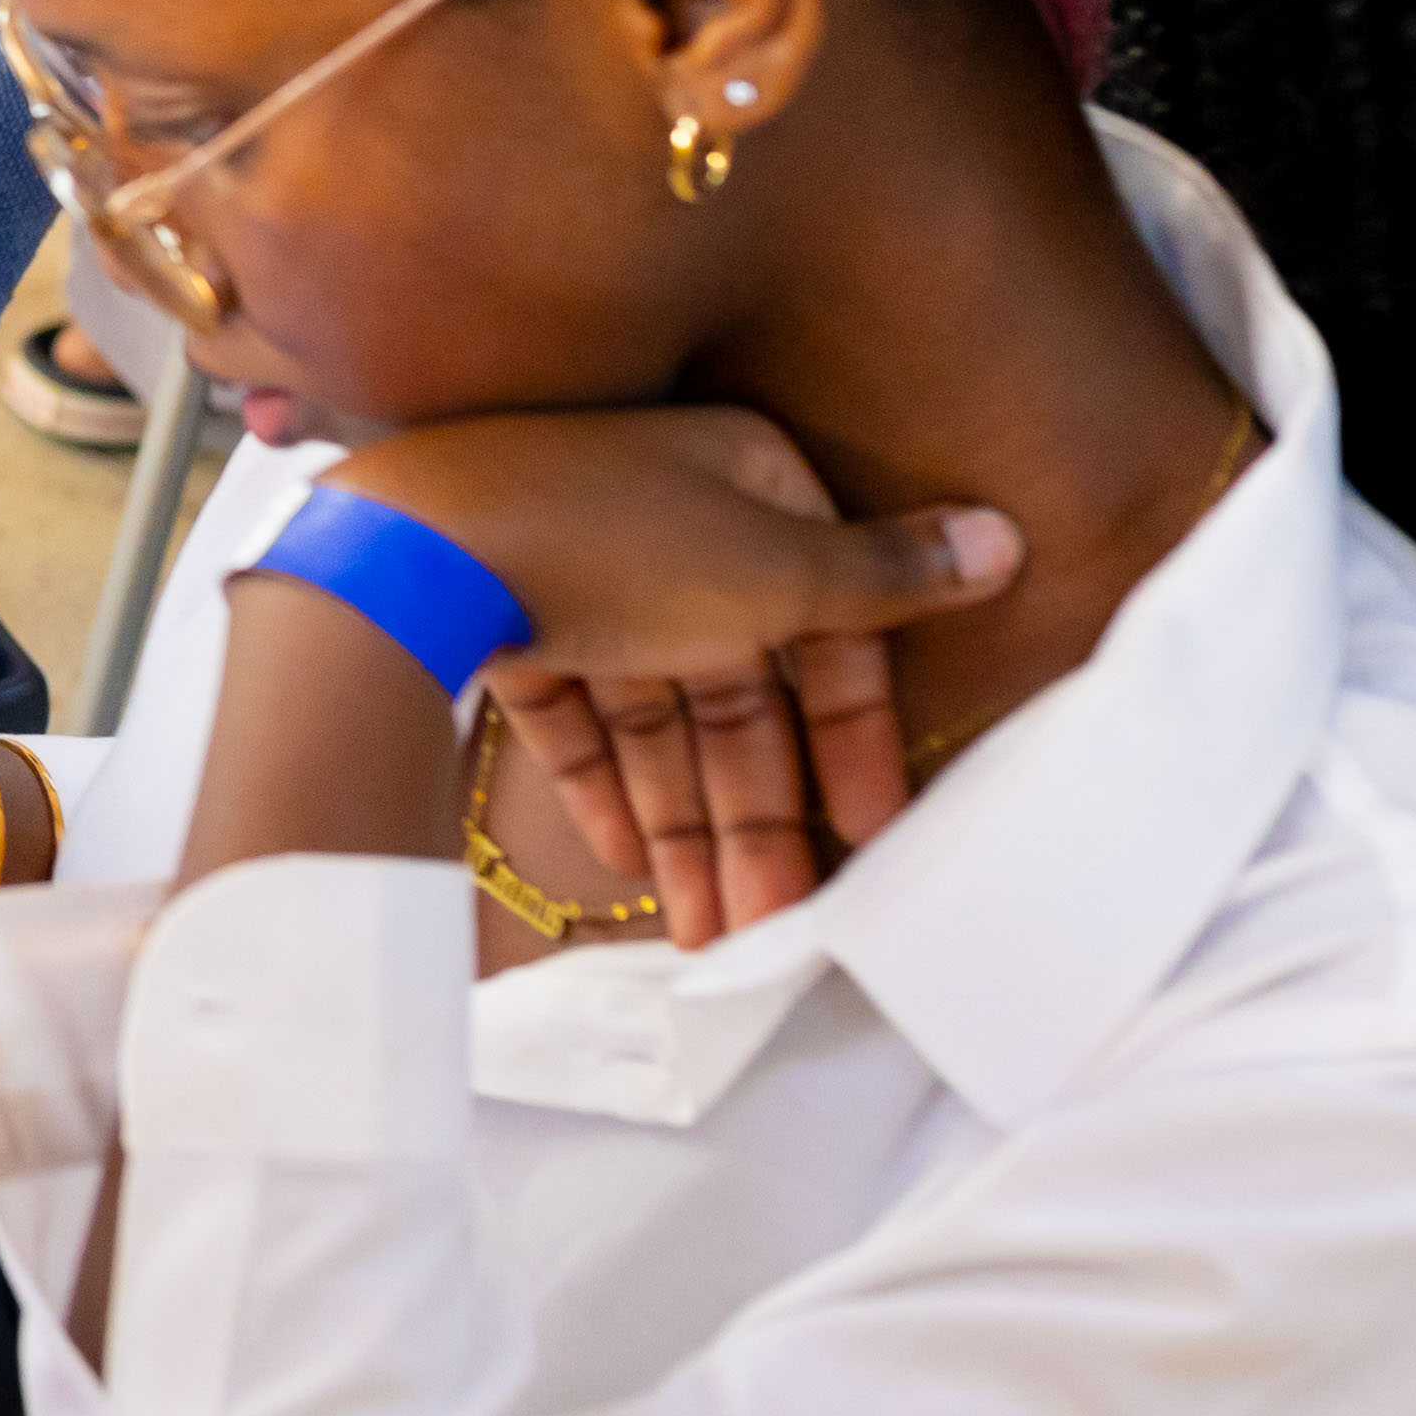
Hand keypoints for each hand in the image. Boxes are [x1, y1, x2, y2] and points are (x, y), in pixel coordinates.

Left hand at [331, 410, 1018, 938]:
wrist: (413, 539)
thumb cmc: (615, 539)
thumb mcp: (777, 569)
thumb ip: (887, 578)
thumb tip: (1002, 540)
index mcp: (744, 481)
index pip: (826, 626)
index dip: (852, 737)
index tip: (870, 832)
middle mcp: (665, 515)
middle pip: (737, 684)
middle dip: (760, 811)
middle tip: (777, 924)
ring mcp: (576, 559)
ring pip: (656, 710)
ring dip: (688, 822)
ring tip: (709, 933)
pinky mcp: (500, 604)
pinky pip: (573, 708)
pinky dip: (604, 781)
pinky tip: (626, 863)